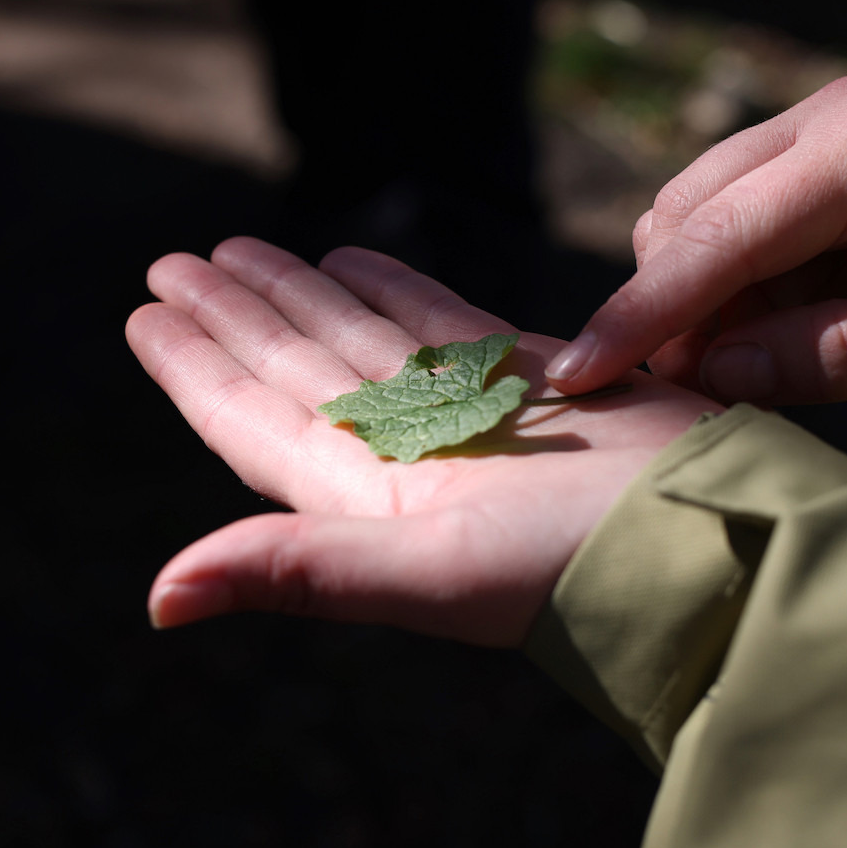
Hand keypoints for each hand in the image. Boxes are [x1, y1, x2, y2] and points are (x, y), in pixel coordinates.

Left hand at [127, 237, 718, 645]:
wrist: (705, 539)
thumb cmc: (569, 571)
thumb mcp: (424, 573)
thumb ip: (296, 571)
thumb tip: (158, 598)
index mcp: (366, 497)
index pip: (254, 420)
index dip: (195, 369)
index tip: (141, 314)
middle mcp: (405, 456)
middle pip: (294, 368)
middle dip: (233, 314)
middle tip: (171, 260)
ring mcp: (464, 418)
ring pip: (357, 339)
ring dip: (299, 293)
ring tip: (242, 249)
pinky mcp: (528, 384)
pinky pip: (440, 325)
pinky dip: (395, 288)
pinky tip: (354, 257)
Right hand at [544, 77, 846, 403]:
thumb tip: (718, 373)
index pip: (731, 229)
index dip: (648, 307)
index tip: (579, 373)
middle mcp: (821, 118)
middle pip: (686, 216)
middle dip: (660, 312)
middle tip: (676, 398)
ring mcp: (794, 130)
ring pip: (680, 218)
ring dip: (683, 304)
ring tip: (735, 370)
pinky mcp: (776, 158)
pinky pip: (704, 226)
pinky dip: (705, 291)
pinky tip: (748, 334)